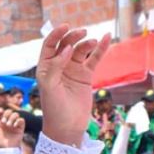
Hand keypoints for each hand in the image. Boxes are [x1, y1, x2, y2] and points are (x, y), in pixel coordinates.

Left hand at [0, 108, 23, 149]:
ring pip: (16, 114)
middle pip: (8, 111)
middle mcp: (6, 123)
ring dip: (12, 117)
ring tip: (8, 125)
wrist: (4, 151)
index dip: (0, 110)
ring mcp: (13, 125)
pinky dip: (18, 120)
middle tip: (3, 122)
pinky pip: (21, 120)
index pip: (1, 112)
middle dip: (6, 114)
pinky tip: (14, 126)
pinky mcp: (20, 129)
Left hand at [35, 25, 110, 145]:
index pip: (50, 45)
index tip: (65, 27)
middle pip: (66, 44)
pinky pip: (94, 59)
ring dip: (87, 43)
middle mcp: (59, 66)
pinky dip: (100, 49)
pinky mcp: (86, 76)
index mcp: (46, 67)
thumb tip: (67, 48)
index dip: (57, 34)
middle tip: (82, 32)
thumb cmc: (54, 108)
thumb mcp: (50, 87)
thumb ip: (56, 66)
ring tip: (93, 41)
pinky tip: (107, 38)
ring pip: (81, 50)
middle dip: (73, 36)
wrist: (67, 127)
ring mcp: (73, 70)